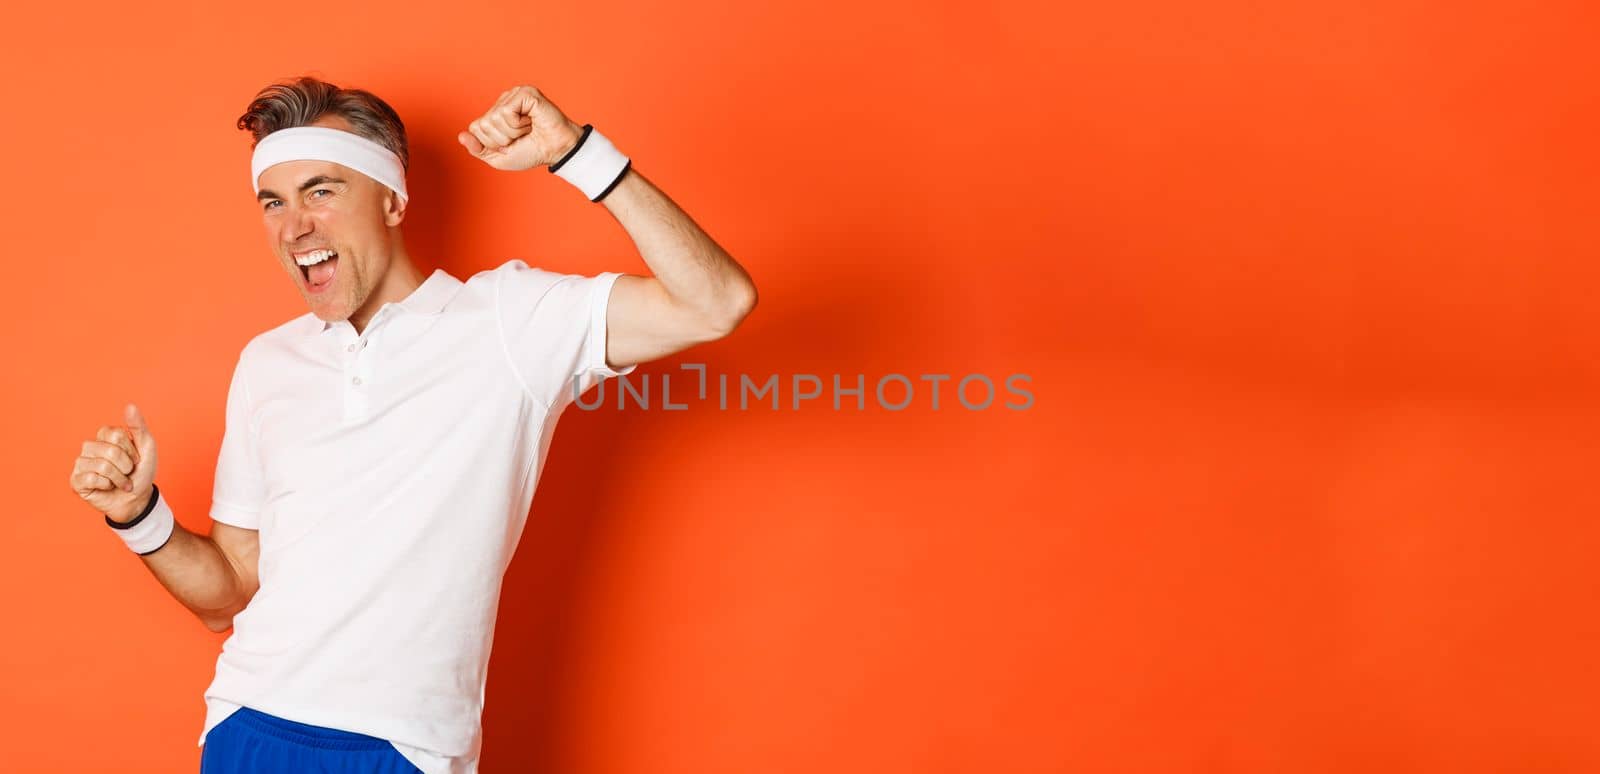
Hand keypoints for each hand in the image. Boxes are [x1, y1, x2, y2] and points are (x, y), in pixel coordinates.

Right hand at [70, 403, 159, 522]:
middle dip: (126, 466)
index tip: (135, 458)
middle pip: (110, 451)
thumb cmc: (141, 472)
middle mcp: (90, 447)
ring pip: (101, 466)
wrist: (137, 499)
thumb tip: (130, 406)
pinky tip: (107, 487)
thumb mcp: (146, 447)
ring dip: (118, 478)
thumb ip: (138, 426)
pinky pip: (91, 479)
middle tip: (127, 472)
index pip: (116, 434)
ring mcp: (81, 463)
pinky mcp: (76, 480)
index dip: (131, 450)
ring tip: (120, 482)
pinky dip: (106, 485)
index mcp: (105, 436)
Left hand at [457, 85, 584, 171]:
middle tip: (521, 137)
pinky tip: (531, 121)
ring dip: (513, 132)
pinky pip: (507, 112)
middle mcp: (503, 101)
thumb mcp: (498, 158)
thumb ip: (478, 149)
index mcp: (495, 114)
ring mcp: (513, 95)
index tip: (510, 144)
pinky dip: (519, 124)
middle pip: (484, 124)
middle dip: (502, 139)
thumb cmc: (532, 152)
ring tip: (528, 129)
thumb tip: (460, 136)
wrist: (556, 151)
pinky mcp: (524, 93)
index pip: (475, 128)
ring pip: (494, 118)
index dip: (492, 143)